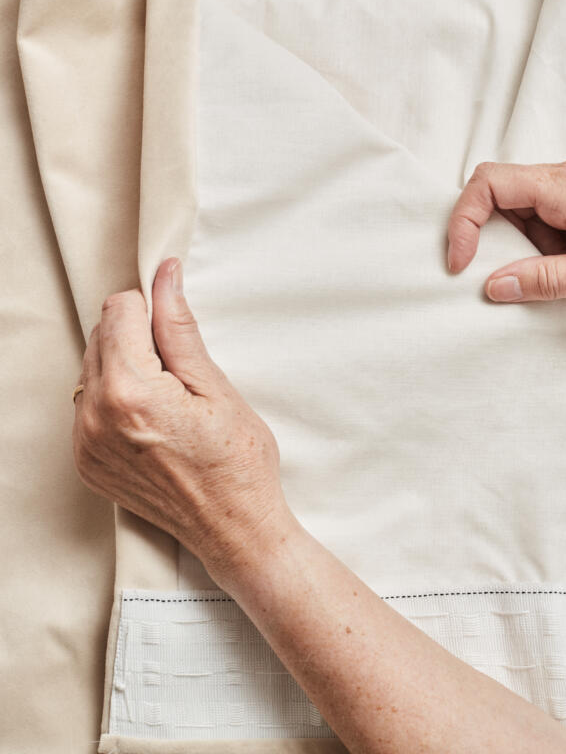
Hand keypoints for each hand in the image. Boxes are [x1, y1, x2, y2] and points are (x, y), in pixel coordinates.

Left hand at [72, 258, 285, 583]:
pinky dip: (115, 398)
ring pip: (92, 369)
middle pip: (100, 336)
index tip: (175, 325)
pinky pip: (88, 405)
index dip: (152, 308)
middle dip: (137, 336)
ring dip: (124, 366)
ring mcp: (85, 443)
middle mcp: (95, 417)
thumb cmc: (238, 463)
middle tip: (179, 371)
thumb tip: (166, 278)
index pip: (118, 310)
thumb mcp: (217, 388)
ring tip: (168, 398)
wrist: (234, 528)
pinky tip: (152, 419)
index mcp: (130, 392)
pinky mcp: (86, 462)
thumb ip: (179, 330)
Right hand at [447, 158, 565, 307]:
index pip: (492, 182)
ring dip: (516, 246)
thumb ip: (548, 279)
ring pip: (522, 207)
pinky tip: (561, 271)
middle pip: (501, 192)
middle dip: (486, 237)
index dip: (464, 219)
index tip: (460, 263)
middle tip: (490, 278)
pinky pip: (546, 217)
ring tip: (544, 279)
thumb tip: (493, 285)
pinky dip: (538, 246)